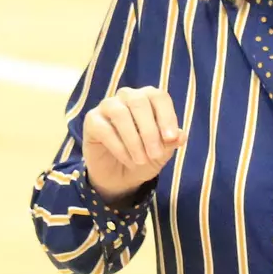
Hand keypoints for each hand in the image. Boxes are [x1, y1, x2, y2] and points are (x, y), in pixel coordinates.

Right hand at [82, 86, 182, 203]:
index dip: (166, 116)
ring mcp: (107, 106)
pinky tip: (128, 160)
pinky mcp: (91, 120)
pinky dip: (119, 147)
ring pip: (120, 113)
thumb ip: (171, 142)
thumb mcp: (162, 152)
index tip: (171, 138)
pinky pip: (104, 129)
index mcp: (148, 98)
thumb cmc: (144, 157)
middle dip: (150, 131)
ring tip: (141, 160)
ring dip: (134, 140)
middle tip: (155, 155)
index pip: (158, 97)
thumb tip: (181, 135)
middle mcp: (127, 97)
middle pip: (139, 102)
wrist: (120, 176)